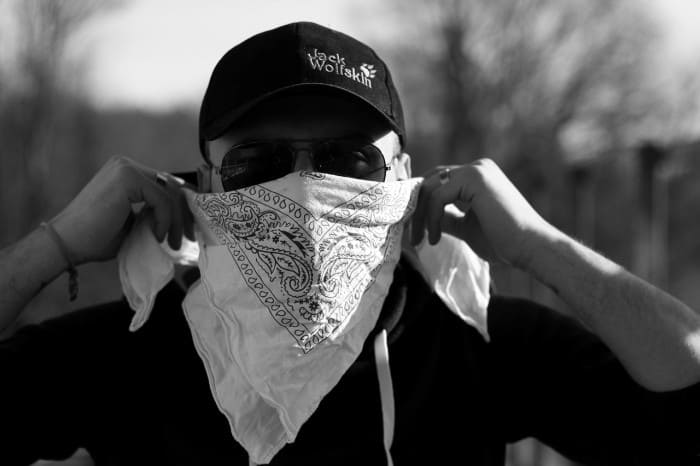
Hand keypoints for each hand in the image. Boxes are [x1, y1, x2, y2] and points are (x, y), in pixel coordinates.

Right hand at [50, 156, 194, 264]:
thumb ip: (152, 213)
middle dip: (184, 214)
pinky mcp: (128, 177)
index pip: (165, 184)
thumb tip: (181, 217)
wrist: (66, 243)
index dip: (181, 208)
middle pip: (171, 186)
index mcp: (126, 172)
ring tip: (174, 243)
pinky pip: (162, 199)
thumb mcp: (133, 222)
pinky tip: (158, 236)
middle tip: (189, 238)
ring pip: (170, 193)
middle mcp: (126, 164)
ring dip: (177, 221)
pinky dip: (166, 221)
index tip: (187, 232)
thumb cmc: (95, 238)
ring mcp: (126, 168)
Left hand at [410, 158, 553, 268]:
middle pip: (430, 182)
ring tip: (421, 241)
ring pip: (429, 188)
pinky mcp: (474, 178)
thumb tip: (422, 216)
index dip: (420, 203)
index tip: (413, 228)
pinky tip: (435, 238)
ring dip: (420, 217)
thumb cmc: (504, 242)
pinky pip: (437, 197)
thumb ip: (446, 218)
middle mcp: (476, 167)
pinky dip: (431, 219)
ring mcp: (476, 170)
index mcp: (477, 177)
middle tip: (412, 237)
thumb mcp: (466, 227)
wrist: (530, 247)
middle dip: (416, 209)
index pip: (438, 182)